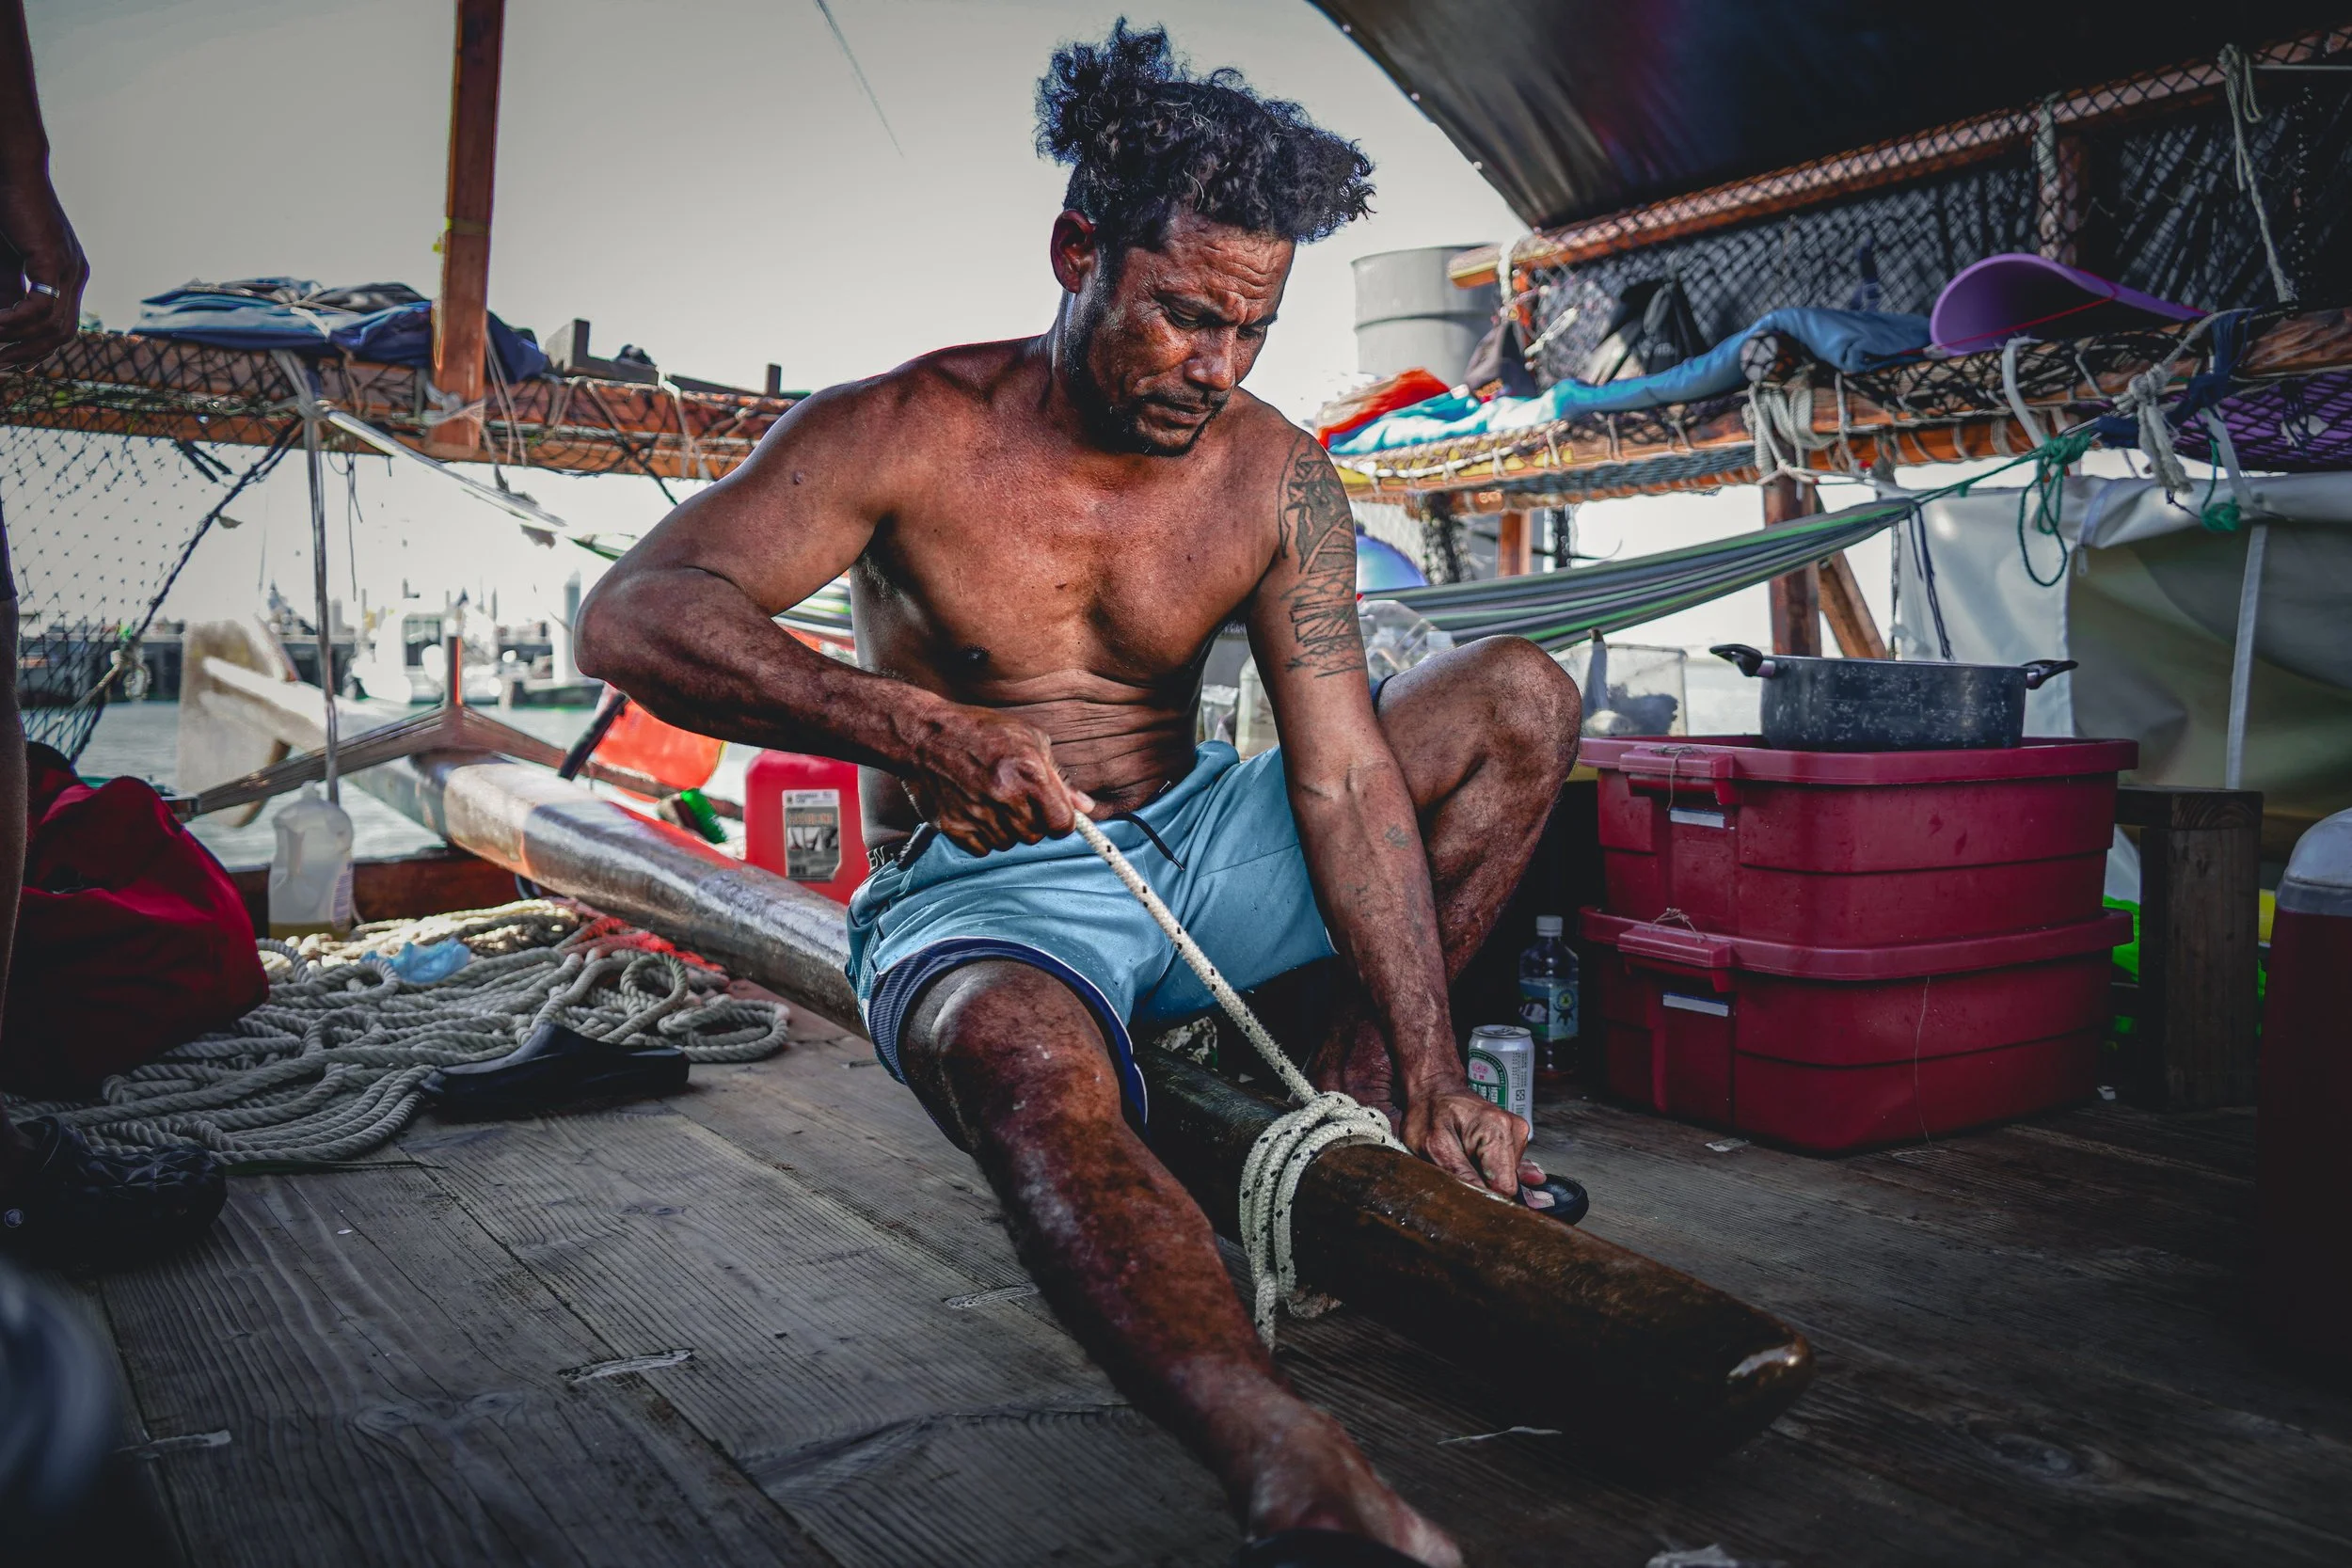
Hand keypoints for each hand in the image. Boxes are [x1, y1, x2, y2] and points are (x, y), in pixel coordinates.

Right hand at [0, 169, 86, 366]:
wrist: (12, 172)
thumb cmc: (6, 212)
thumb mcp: (8, 262)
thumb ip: (10, 292)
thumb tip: (7, 322)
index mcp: (69, 275)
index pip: (63, 326)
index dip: (41, 350)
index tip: (16, 365)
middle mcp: (76, 274)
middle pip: (63, 334)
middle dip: (32, 355)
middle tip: (3, 368)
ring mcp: (69, 268)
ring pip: (52, 326)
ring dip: (20, 343)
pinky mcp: (54, 260)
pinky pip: (39, 309)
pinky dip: (16, 323)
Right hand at [905, 705, 1100, 854]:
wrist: (923, 736)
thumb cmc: (980, 732)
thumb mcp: (1029, 739)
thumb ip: (1060, 778)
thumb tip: (1085, 808)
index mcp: (1029, 774)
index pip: (1062, 825)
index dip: (1060, 821)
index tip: (1052, 813)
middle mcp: (1005, 798)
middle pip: (1036, 836)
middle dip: (1032, 821)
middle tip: (1015, 797)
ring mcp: (978, 816)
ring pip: (1009, 844)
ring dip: (1006, 829)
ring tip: (991, 799)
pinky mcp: (954, 828)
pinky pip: (982, 850)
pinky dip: (982, 836)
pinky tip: (974, 810)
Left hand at [1401, 1084, 1542, 1198]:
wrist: (1434, 1090)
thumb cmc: (1429, 1112)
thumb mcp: (1433, 1145)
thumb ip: (1458, 1173)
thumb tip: (1480, 1198)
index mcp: (1497, 1131)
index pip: (1505, 1186)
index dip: (1484, 1196)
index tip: (1465, 1195)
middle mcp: (1514, 1131)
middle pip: (1507, 1184)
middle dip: (1483, 1185)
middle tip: (1458, 1171)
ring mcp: (1516, 1135)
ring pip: (1506, 1178)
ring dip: (1484, 1178)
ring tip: (1463, 1161)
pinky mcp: (1513, 1141)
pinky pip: (1509, 1169)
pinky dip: (1493, 1173)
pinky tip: (1478, 1167)